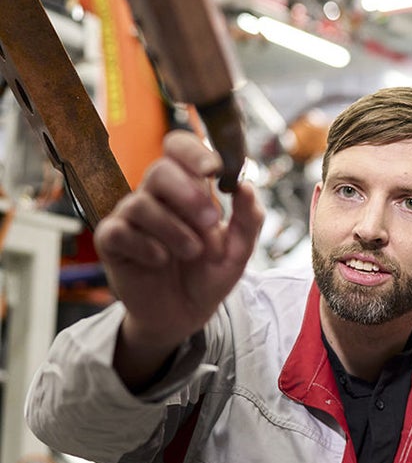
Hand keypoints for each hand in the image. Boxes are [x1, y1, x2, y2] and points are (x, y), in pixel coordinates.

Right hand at [95, 131, 263, 384]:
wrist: (185, 315)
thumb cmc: (208, 275)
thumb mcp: (239, 250)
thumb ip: (248, 219)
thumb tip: (246, 186)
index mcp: (187, 187)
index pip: (178, 147)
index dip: (193, 151)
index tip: (214, 169)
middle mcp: (155, 195)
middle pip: (159, 169)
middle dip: (189, 194)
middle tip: (212, 220)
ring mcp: (130, 217)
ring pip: (141, 203)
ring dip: (175, 229)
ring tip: (193, 252)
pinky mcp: (111, 241)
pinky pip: (119, 231)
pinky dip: (146, 247)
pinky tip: (161, 260)